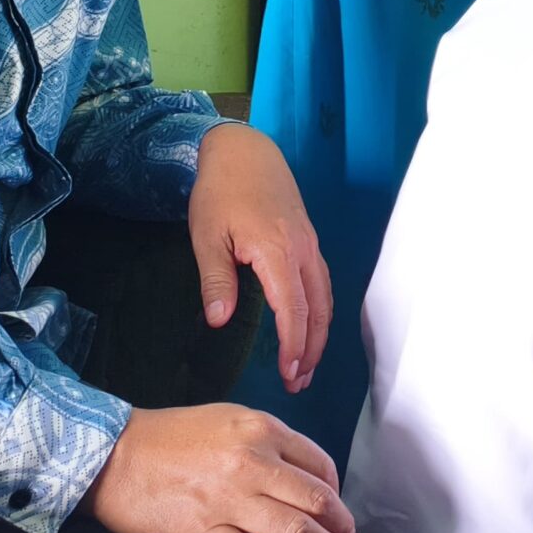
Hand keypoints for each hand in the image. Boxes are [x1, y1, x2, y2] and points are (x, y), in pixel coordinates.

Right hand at [85, 404, 353, 532]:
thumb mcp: (231, 418)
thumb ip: (269, 440)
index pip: (319, 464)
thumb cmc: (173, 435)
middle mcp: (251, 463)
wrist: (114, 455)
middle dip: (339, 523)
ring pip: (293, 532)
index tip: (336, 505)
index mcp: (262, 429)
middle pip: (316, 500)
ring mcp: (227, 501)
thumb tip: (303, 472)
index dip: (335, 490)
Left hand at [191, 124, 330, 392]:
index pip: (293, 310)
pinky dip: (320, 309)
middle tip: (299, 382)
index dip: (293, 345)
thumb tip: (219, 322)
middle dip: (312, 348)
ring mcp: (309, 243)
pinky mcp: (307, 237)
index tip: (288, 375)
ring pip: (325, 296)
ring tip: (307, 363)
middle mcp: (302, 250)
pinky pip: (322, 280)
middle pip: (318, 308)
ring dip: (319, 332)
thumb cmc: (219, 192)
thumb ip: (216, 280)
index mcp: (277, 252)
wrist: (244, 150)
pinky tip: (309, 323)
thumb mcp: (207, 237)